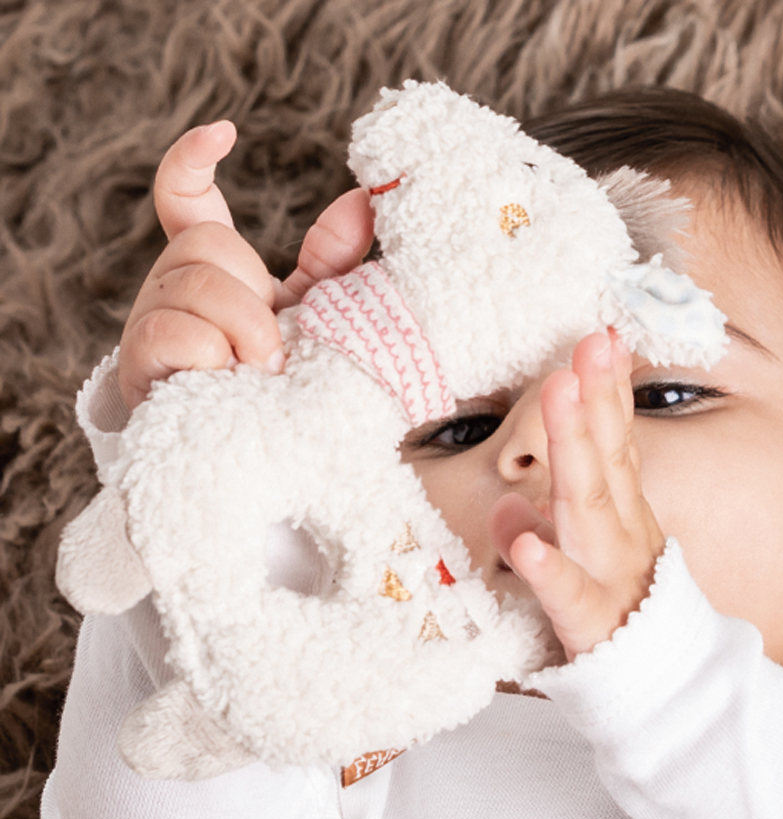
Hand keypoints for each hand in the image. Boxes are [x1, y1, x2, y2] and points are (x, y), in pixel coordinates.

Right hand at [118, 121, 373, 408]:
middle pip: (207, 246)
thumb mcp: (311, 312)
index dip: (192, 162)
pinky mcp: (141, 363)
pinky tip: (230, 380)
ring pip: (198, 286)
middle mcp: (172, 283)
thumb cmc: (283, 374)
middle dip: (253, 296)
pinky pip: (178, 332)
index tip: (225, 133)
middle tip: (276, 345)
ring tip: (262, 371)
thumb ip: (331, 262)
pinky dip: (217, 356)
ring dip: (247, 333)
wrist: (260, 444)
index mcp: (210, 266)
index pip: (183, 200)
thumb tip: (364, 203)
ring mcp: (150, 320)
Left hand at [489, 330, 664, 660]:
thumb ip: (549, 526)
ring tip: (560, 394)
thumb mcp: (587, 561)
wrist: (665, 691)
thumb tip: (508, 507)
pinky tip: (528, 542)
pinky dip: (548, 565)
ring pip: (589, 506)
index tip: (600, 337)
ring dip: (574, 447)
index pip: (616, 444)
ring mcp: (612, 573)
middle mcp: (623, 534)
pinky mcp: (593, 620)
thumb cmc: (618, 614)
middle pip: (606, 460)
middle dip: (594, 399)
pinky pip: (568, 592)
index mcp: (624, 515)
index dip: (608, 391)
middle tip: (586, 344)